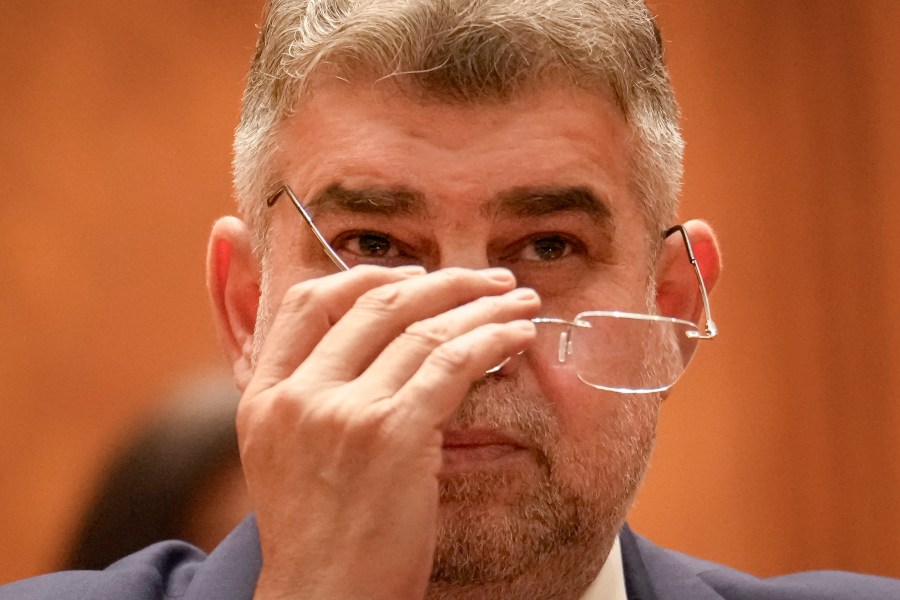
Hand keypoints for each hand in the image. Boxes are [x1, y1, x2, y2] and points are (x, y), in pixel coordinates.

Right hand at [238, 266, 539, 599]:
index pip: (305, 302)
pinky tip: (519, 335)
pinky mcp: (393, 434)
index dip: (365, 276)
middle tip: (485, 278)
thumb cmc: (318, 537)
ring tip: (517, 299)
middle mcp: (298, 395)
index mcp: (264, 396)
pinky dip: (492, 339)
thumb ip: (310, 399)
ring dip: (480, 306)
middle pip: (375, 303)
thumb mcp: (285, 457)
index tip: (413, 277)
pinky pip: (453, 364)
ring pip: (422, 328)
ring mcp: (343, 412)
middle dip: (442, 282)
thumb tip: (368, 349)